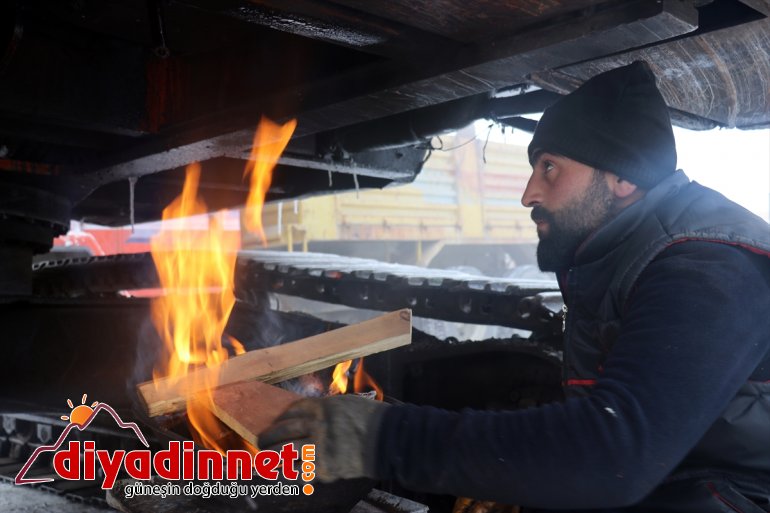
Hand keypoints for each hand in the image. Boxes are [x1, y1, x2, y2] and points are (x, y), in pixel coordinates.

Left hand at [258, 394, 388, 481]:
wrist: (388, 441)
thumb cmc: (370, 419)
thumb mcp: (346, 403)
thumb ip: (325, 408)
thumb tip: (306, 414)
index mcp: (322, 407)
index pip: (292, 410)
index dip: (281, 417)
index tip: (277, 422)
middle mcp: (316, 426)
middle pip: (283, 430)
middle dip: (268, 437)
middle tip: (261, 440)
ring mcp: (318, 448)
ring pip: (284, 452)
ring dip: (270, 456)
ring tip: (264, 457)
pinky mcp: (323, 468)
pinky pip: (298, 472)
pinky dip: (287, 472)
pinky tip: (280, 472)